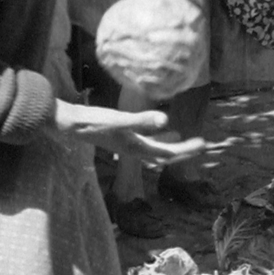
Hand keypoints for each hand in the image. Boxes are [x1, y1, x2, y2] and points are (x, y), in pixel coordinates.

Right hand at [54, 100, 204, 164]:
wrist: (70, 124)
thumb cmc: (93, 123)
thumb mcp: (120, 120)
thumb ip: (143, 120)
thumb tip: (167, 120)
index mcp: (137, 148)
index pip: (168, 153)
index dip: (186, 150)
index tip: (203, 144)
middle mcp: (134, 150)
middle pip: (164, 154)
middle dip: (183, 151)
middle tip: (202, 144)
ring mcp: (128, 144)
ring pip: (156, 149)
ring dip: (171, 145)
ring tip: (186, 138)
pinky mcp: (122, 137)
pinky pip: (146, 140)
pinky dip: (157, 136)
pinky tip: (163, 126)